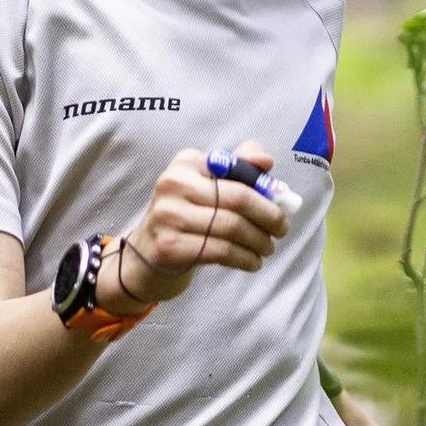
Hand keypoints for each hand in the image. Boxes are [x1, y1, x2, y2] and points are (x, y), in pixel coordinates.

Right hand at [103, 137, 288, 312]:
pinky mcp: (170, 246)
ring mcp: (168, 216)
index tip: (282, 204)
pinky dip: (244, 258)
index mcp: (185, 163)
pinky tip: (252, 263)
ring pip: (232, 227)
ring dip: (259, 241)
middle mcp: (173, 184)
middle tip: (281, 230)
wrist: (144, 257)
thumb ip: (238, 169)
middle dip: (268, 216)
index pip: (235, 168)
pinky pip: (221, 251)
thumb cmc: (185, 218)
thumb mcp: (205, 188)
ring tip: (267, 248)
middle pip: (238, 199)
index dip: (264, 187)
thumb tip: (266, 162)